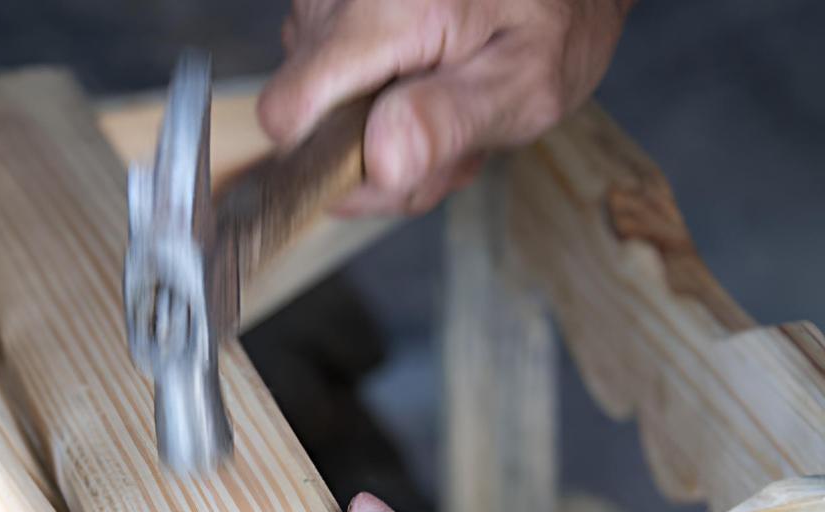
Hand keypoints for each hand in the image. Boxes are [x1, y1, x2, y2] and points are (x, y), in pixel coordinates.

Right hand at [259, 0, 632, 214]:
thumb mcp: (527, 83)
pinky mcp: (324, 12)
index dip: (333, 162)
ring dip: (381, 130)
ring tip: (448, 99)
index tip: (395, 162)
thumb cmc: (555, 17)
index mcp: (388, 12)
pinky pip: (328, 87)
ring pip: (317, 111)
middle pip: (305, 124)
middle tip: (451, 130)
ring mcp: (324, 2)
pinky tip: (427, 81)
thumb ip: (450, 123)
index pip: (289, 115)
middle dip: (374, 152)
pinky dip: (376, 102)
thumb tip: (380, 161)